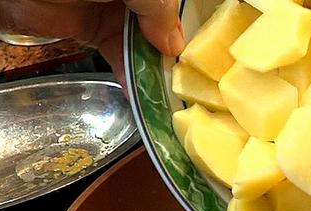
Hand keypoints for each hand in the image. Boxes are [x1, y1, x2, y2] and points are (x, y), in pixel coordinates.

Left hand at [0, 0, 184, 87]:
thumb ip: (156, 5)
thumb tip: (173, 45)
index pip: (182, 5)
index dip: (199, 26)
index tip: (215, 54)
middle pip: (170, 25)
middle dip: (183, 54)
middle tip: (202, 86)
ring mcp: (116, 9)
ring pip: (149, 44)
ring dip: (160, 72)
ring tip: (179, 100)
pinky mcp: (94, 30)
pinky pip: (123, 57)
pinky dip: (133, 79)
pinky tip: (148, 101)